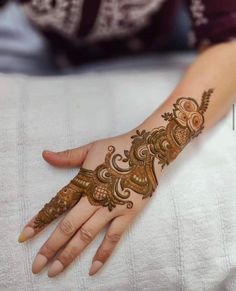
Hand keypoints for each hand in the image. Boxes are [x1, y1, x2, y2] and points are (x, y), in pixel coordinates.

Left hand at [18, 90, 211, 276]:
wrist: (148, 150)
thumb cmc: (117, 148)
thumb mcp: (90, 148)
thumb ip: (67, 156)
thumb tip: (45, 154)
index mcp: (83, 181)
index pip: (56, 204)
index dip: (39, 221)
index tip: (24, 236)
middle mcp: (94, 197)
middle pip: (68, 225)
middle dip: (50, 246)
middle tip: (36, 265)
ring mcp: (112, 207)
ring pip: (87, 235)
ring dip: (69, 254)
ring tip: (54, 271)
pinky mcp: (129, 213)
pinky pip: (114, 237)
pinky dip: (103, 254)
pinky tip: (93, 269)